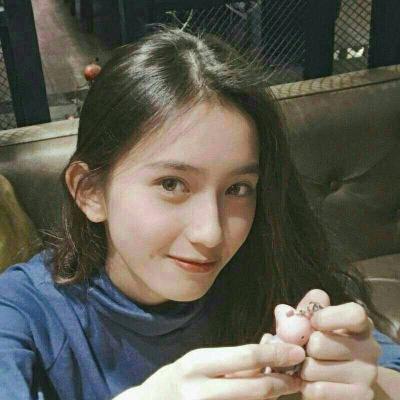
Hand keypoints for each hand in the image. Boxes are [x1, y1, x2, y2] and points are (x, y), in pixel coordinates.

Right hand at [137, 342, 304, 398]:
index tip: (297, 352)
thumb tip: (268, 348)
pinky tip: (260, 399)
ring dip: (272, 396)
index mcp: (197, 364)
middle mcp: (201, 391)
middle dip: (282, 383)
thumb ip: (230, 360)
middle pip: (255, 387)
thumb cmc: (175, 381)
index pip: (245, 356)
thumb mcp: (197, 363)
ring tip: (281, 387)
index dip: (276, 355)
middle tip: (298, 377)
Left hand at [297, 290, 380, 399]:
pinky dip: (307, 387)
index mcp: (360, 325)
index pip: (354, 314)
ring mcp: (367, 375)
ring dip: (302, 369)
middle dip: (303, 347)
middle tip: (306, 350)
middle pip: (319, 343)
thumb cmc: (323, 342)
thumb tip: (284, 312)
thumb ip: (300, 312)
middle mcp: (370, 348)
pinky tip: (313, 383)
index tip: (313, 321)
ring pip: (312, 369)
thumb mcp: (314, 321)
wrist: (344, 380)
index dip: (328, 316)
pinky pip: (316, 391)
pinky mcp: (359, 397)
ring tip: (308, 367)